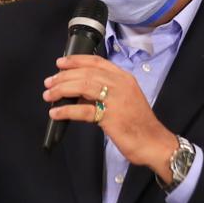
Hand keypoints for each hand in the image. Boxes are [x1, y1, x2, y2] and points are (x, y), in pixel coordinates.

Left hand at [43, 55, 178, 181]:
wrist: (154, 142)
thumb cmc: (138, 123)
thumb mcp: (124, 99)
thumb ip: (104, 91)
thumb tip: (77, 90)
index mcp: (124, 78)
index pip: (97, 62)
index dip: (76, 60)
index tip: (60, 63)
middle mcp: (121, 85)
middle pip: (86, 73)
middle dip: (64, 77)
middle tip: (49, 83)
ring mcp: (117, 100)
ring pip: (83, 87)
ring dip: (62, 90)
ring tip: (49, 95)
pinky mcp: (111, 117)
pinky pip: (83, 111)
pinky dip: (66, 110)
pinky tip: (56, 113)